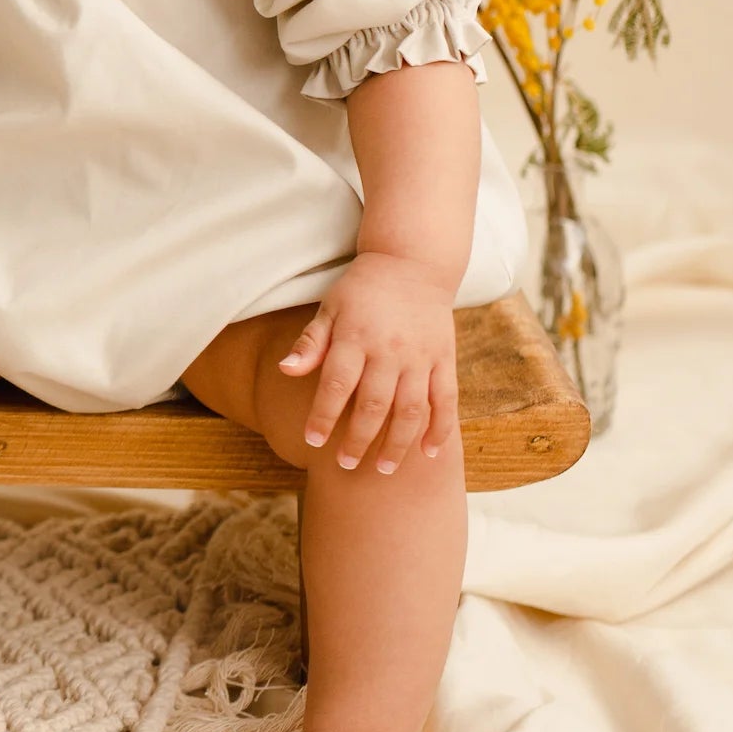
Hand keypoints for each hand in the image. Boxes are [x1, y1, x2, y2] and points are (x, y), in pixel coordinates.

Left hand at [282, 254, 463, 473]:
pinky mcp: (445, 359)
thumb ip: (311, 342)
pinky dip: (441, 428)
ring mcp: (421, 356)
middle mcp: (390, 350)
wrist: (413, 263)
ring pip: (412, 409)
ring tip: (385, 469)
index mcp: (356, 338)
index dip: (323, 416)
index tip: (311, 441)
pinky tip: (430, 453)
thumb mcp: (329, 308)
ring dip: (398, 443)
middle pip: (374, 404)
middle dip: (358, 438)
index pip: (336, 385)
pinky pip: (446, 400)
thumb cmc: (362, 290)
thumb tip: (286, 370)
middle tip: (345, 464)